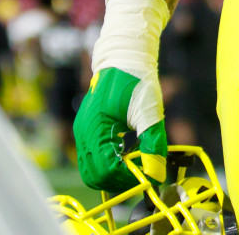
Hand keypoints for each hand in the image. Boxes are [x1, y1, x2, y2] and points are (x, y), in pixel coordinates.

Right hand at [74, 66, 166, 191]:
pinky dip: (108, 163)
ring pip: (91, 170)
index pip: (105, 171)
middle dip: (119, 181)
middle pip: (94, 176)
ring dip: (113, 174)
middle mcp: (82, 133)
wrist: (125, 56)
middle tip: (142, 175)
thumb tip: (157, 175)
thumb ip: (153, 144)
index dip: (127, 179)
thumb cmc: (137, 80)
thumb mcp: (149, 111)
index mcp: (95, 128)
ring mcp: (81, 132)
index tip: (148, 177)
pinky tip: (127, 155)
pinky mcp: (86, 130)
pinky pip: (91, 158)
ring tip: (137, 165)